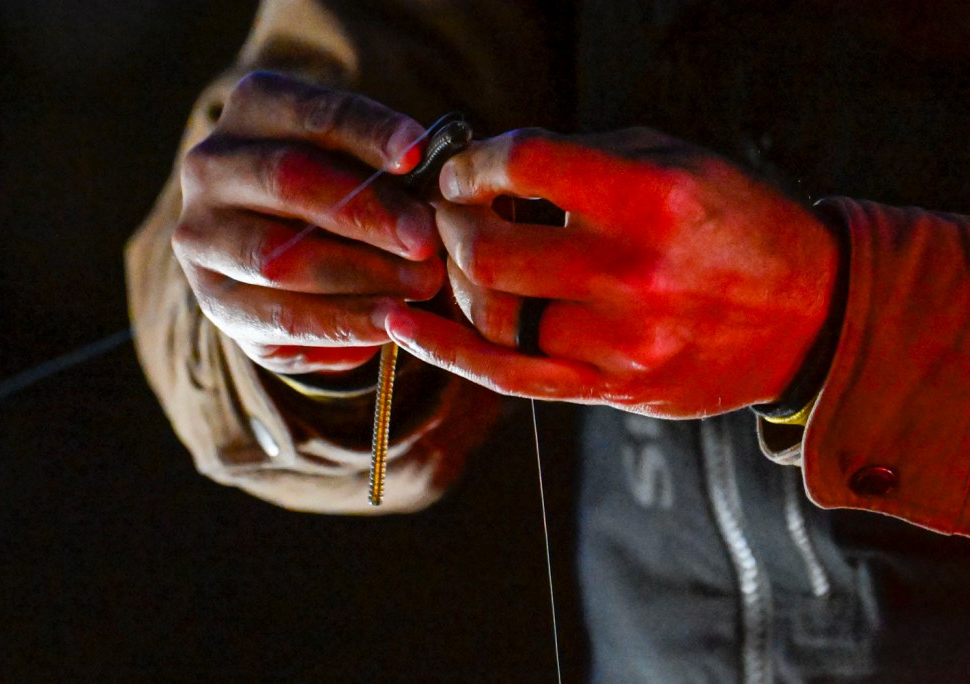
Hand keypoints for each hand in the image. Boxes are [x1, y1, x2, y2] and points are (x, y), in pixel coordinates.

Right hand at [173, 72, 444, 375]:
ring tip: (420, 286)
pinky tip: (389, 324)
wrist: (282, 261)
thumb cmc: (341, 197)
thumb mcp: (361, 168)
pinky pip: (278, 317)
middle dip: (367, 213)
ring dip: (360, 275)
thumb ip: (391, 172)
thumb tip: (435, 185)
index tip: (419, 153)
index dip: (369, 133)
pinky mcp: (212, 299)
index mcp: (255, 109)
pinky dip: (341, 322)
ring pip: (278, 257)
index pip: (314, 113)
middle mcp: (211, 165)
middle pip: (289, 180)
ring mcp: (201, 234)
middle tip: (426, 240)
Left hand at [384, 127, 838, 417]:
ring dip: (459, 279)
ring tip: (465, 258)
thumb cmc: (734, 224)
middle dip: (453, 224)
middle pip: (490, 249)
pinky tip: (407, 327)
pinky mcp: (613, 387)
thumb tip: (491, 168)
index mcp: (650, 199)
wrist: (808, 313)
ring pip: (493, 313)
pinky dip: (448, 350)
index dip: (475, 163)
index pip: (524, 165)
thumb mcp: (674, 162)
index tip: (464, 170)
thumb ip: (581, 160)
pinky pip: (509, 376)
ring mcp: (620, 342)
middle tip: (455, 214)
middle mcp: (632, 274)